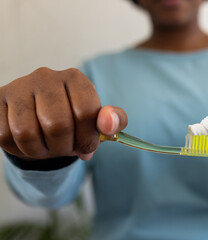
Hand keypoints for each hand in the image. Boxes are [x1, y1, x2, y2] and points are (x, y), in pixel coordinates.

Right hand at [0, 67, 126, 160]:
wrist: (40, 117)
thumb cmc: (74, 119)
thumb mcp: (98, 120)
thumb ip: (113, 121)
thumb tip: (108, 124)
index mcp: (75, 79)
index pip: (86, 113)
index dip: (87, 139)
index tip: (86, 147)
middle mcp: (46, 77)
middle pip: (57, 125)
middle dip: (63, 147)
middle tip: (65, 148)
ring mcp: (18, 87)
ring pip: (26, 133)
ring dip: (40, 151)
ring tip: (47, 146)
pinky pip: (4, 136)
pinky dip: (19, 149)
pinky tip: (28, 142)